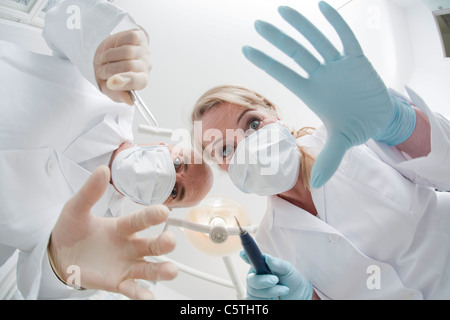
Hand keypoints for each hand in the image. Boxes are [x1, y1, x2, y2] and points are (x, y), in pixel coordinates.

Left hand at [48, 166, 176, 299]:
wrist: (58, 256)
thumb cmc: (71, 231)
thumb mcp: (76, 209)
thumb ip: (90, 192)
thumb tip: (102, 170)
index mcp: (122, 227)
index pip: (140, 220)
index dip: (152, 216)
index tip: (163, 211)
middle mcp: (129, 245)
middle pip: (151, 245)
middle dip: (163, 243)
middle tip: (170, 241)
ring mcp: (126, 265)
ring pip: (149, 268)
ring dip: (161, 269)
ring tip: (170, 270)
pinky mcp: (118, 282)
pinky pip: (133, 289)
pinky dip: (142, 294)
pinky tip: (149, 297)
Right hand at [94, 29, 151, 104]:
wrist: (108, 56)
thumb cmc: (111, 74)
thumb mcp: (110, 89)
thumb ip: (118, 95)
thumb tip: (129, 100)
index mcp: (141, 80)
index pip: (138, 81)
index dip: (125, 81)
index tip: (111, 82)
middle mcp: (145, 65)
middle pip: (129, 66)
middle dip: (109, 69)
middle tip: (101, 71)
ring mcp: (144, 50)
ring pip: (127, 52)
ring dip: (109, 56)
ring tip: (104, 60)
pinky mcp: (139, 37)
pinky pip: (128, 38)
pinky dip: (117, 42)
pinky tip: (115, 47)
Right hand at [240, 251, 312, 299]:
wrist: (299, 296)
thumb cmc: (292, 280)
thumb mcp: (288, 269)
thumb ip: (278, 263)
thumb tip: (266, 257)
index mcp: (260, 265)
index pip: (249, 259)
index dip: (244, 256)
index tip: (242, 253)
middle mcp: (255, 276)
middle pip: (250, 279)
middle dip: (262, 281)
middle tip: (275, 280)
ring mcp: (254, 289)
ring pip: (253, 291)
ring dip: (269, 292)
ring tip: (283, 290)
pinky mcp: (256, 300)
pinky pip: (254, 300)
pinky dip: (266, 300)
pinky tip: (274, 298)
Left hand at [242, 1, 415, 187]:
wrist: (379, 118)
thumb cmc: (356, 126)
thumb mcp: (342, 143)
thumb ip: (330, 160)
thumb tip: (317, 185)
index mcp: (312, 92)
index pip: (284, 74)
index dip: (267, 62)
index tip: (246, 50)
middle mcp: (321, 75)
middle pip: (296, 53)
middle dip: (277, 39)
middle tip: (258, 25)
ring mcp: (338, 65)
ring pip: (316, 40)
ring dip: (301, 25)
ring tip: (283, 10)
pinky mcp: (357, 59)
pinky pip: (345, 37)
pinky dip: (335, 23)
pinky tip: (322, 7)